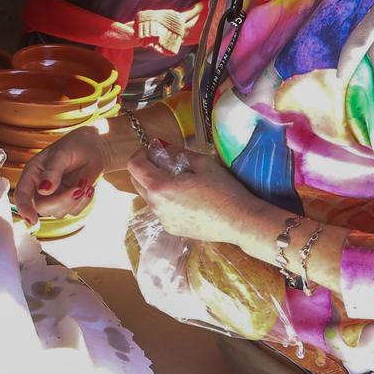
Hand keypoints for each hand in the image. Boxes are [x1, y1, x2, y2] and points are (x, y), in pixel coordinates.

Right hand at [12, 127, 108, 222]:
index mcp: (32, 174)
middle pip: (42, 208)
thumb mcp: (61, 154)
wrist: (94, 149)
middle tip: (78, 188)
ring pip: (59, 212)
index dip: (24, 208)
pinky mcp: (69, 203)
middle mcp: (40, 189)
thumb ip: (52, 171)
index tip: (32, 220)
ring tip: (84, 182)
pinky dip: (84, 201)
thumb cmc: (74, 145)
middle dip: (61, 201)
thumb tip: (44, 189)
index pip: (22, 195)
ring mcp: (54, 197)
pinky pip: (74, 211)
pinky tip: (87, 187)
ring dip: (75, 201)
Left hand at [127, 140, 266, 244]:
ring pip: (148, 196)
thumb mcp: (201, 163)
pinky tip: (187, 197)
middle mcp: (155, 206)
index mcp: (160, 187)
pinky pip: (160, 209)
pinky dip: (165, 199)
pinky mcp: (171, 228)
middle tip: (165, 161)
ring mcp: (162, 219)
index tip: (155, 150)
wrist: (239, 222)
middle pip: (136, 181)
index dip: (141, 153)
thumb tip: (159, 145)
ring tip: (179, 179)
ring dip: (155, 184)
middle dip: (146, 168)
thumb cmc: (223, 191)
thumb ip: (176, 152)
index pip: (134, 165)